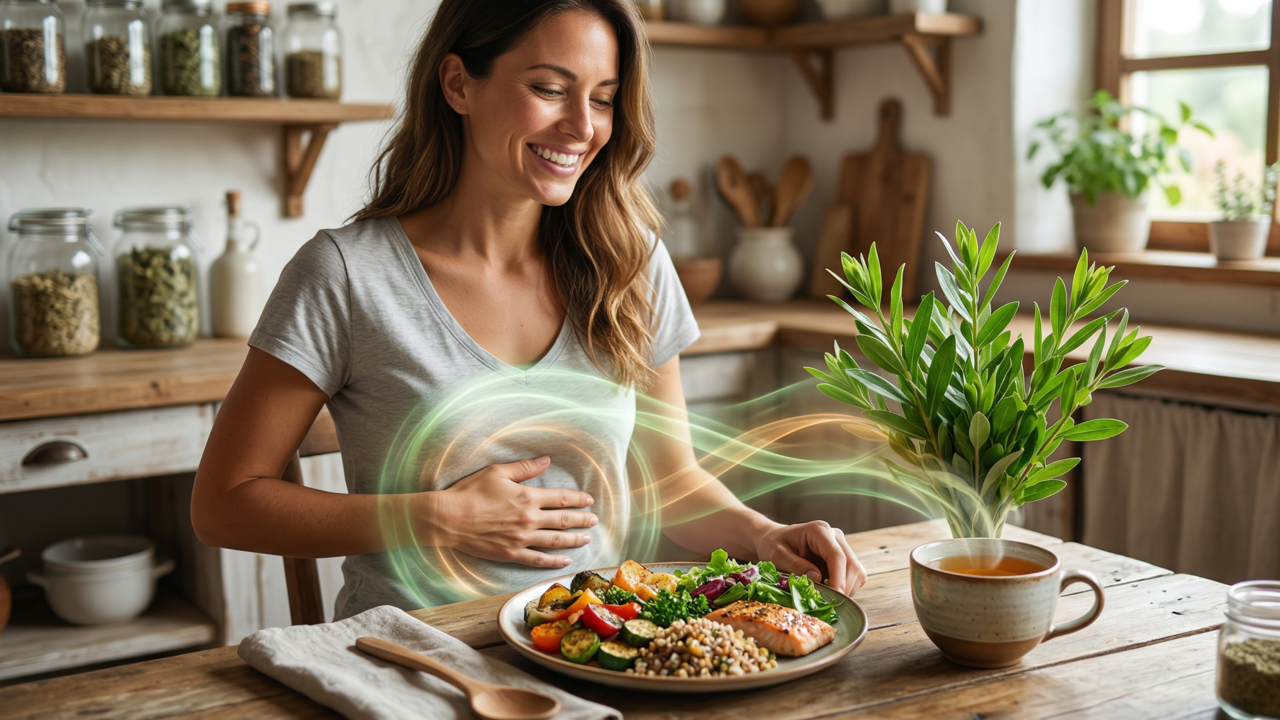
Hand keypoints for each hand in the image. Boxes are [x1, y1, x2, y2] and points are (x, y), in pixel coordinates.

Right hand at [422, 456, 596, 568]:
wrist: (448, 518)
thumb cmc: (470, 492)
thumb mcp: (498, 472)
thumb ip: (525, 468)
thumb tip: (547, 460)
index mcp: (527, 497)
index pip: (561, 498)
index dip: (577, 499)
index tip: (589, 500)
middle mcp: (529, 519)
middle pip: (563, 520)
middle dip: (582, 520)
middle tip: (594, 521)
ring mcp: (521, 538)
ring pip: (555, 540)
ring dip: (574, 540)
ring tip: (587, 539)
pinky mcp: (511, 554)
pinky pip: (538, 560)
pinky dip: (554, 561)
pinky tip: (565, 560)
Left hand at [753, 520, 866, 595]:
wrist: (774, 539)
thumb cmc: (773, 545)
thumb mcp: (777, 555)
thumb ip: (795, 565)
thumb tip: (817, 578)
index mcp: (819, 531)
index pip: (837, 556)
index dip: (838, 578)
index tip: (835, 597)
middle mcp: (835, 536)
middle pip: (852, 565)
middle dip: (844, 587)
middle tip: (829, 603)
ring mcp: (841, 546)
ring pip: (856, 572)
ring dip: (846, 589)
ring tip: (826, 597)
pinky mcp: (843, 558)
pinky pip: (853, 576)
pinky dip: (844, 588)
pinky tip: (828, 591)